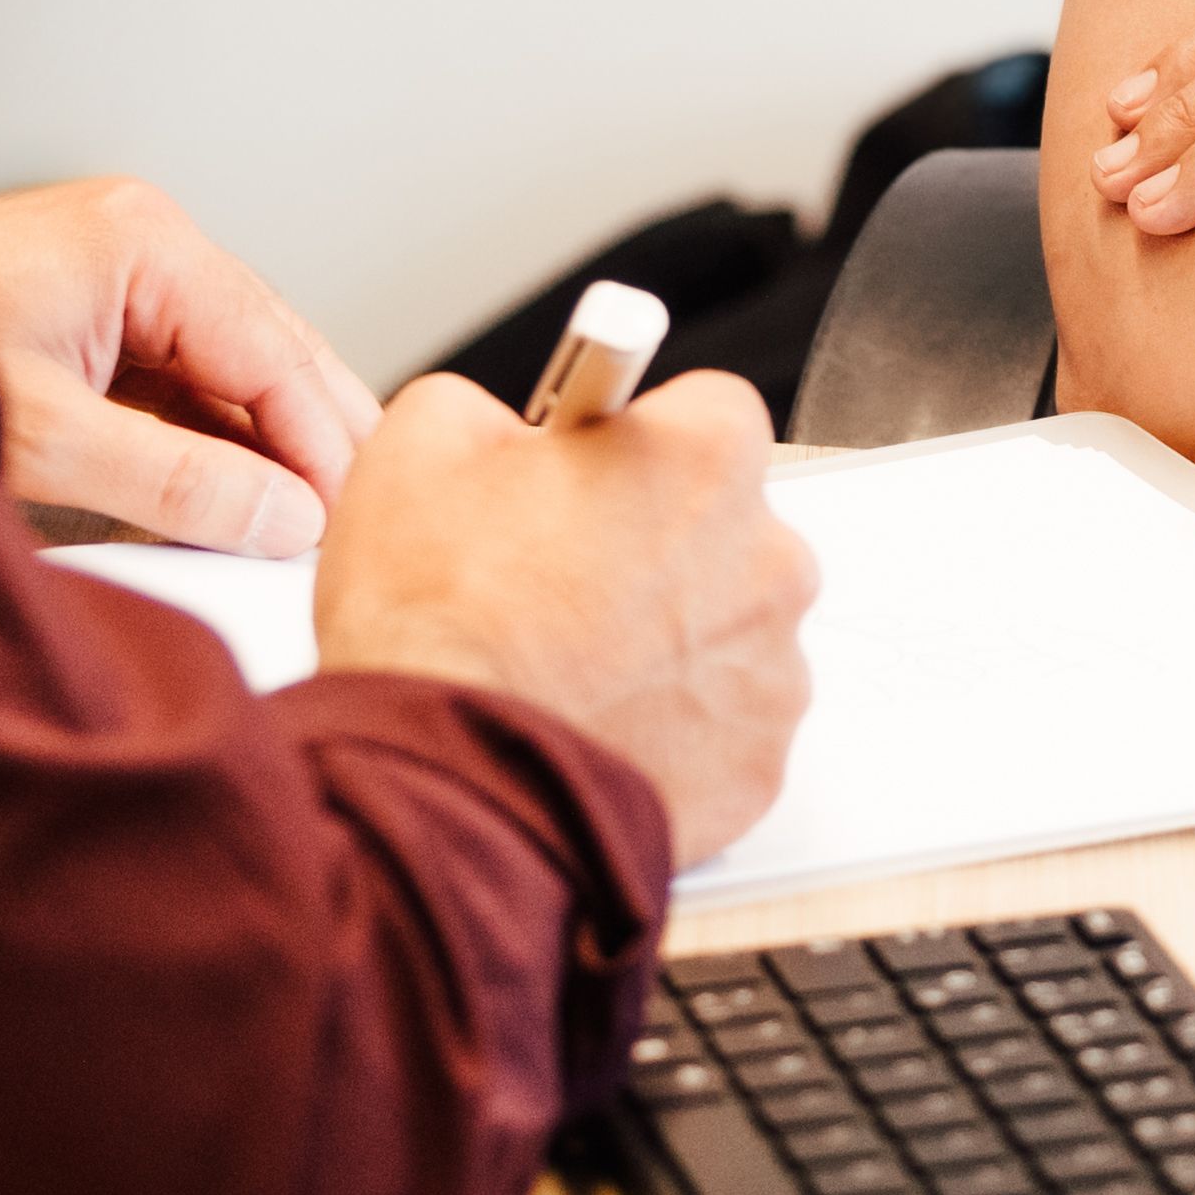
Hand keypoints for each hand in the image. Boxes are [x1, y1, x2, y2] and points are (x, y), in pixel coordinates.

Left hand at [0, 176, 371, 557]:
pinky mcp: (88, 322)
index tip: (358, 523)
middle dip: (315, 441)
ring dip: (265, 447)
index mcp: (143, 243)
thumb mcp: (42, 438)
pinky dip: (210, 443)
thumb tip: (283, 518)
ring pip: (229, 373)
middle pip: (269, 352)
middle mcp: (141, 246)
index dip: (326, 444)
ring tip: (311, 528)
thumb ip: (173, 481)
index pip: (275, 351)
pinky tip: (235, 502)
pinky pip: (179, 386)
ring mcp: (116, 281)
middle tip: (365, 528)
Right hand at [313, 375, 817, 859]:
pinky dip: (674, 725)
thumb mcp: (421, 441)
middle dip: (657, 545)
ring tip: (571, 665)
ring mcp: (773, 670)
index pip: (704, 413)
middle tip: (562, 580)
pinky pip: (724, 725)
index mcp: (704, 457)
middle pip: (725, 527)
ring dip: (668, 639)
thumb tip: (510, 431)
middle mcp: (769, 559)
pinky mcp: (759, 762)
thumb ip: (494, 409)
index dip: (632, 446)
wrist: (443, 786)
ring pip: (727, 630)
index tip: (592, 474)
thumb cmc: (437, 629)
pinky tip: (596, 721)